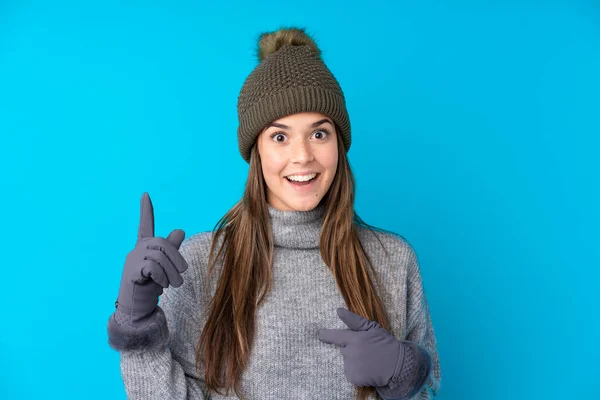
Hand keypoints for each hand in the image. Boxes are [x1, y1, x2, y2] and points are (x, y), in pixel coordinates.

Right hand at [115, 192, 188, 327]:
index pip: (145, 225)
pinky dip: (162, 277)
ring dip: (172, 272)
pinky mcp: (131, 272)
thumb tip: (179, 230)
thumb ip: (172, 250)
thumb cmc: (150, 288)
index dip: (146, 211)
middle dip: (176, 258)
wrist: (138, 309)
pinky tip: (162, 286)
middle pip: (162, 243)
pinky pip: (152, 267)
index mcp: (145, 247)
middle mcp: (137, 251)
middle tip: (183, 275)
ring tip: (175, 285)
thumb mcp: (165, 268)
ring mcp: (132, 261)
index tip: (145, 194)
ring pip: (159, 256)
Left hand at [318, 308, 403, 387]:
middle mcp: (350, 353)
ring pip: (347, 362)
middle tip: (366, 350)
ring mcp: (352, 367)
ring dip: (354, 361)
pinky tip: (368, 369)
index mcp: (354, 339)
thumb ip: (354, 320)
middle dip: (352, 348)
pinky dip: (357, 372)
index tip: (320, 334)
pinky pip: (351, 373)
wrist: (398, 365)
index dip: (326, 335)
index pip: (335, 336)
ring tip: (369, 360)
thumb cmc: (386, 343)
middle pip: (344, 349)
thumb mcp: (373, 328)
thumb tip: (338, 311)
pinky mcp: (354, 378)